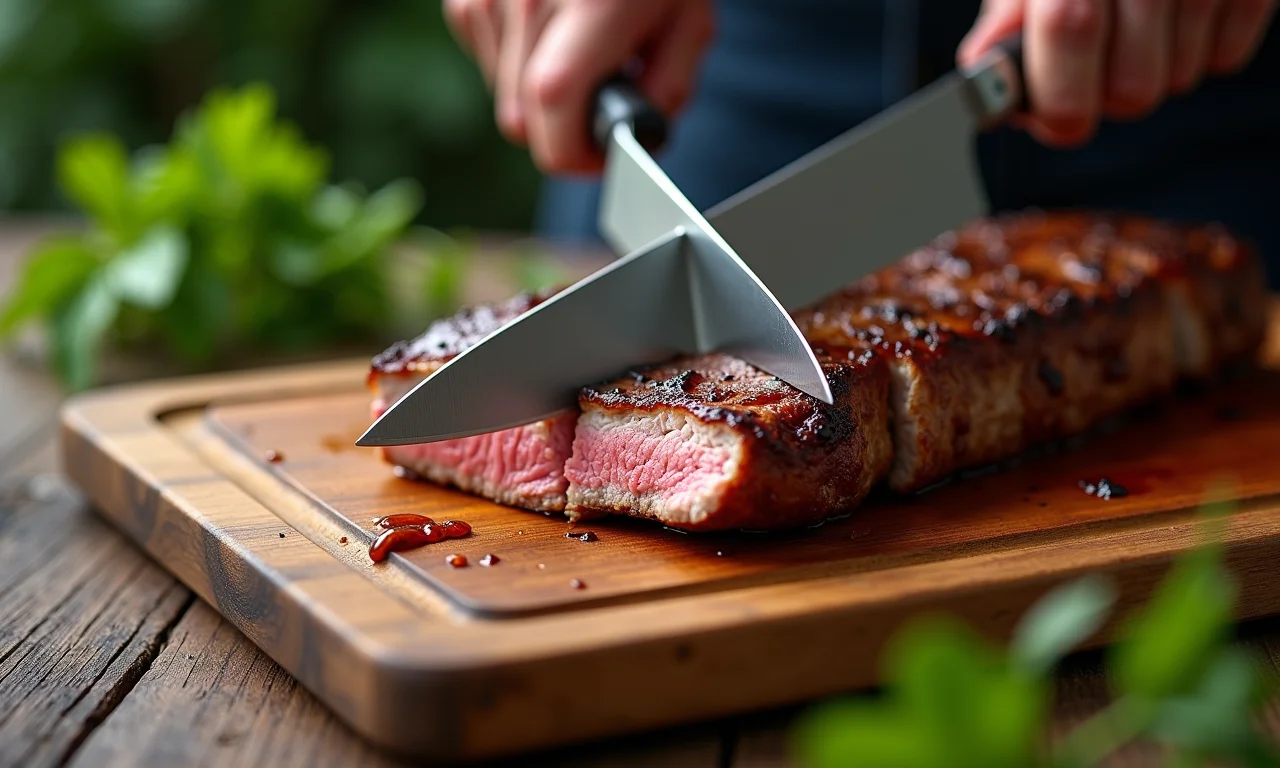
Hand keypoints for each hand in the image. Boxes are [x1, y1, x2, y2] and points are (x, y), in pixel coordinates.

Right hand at [444, 0, 713, 173]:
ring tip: (582, 49)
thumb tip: (640, 137)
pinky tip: (552, 27)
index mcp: (584, 21)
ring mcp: (485, 1)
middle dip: (564, 129)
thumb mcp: (688, 20)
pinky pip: (486, 60)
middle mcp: (522, 10)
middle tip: (603, 103)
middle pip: (522, 125)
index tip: (603, 155)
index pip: (552, 134)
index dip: (579, 160)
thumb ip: (668, 89)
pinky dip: (517, 61)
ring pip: (503, 97)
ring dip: (541, 96)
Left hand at [958, 0, 1276, 146]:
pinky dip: (1199, 49)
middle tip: (1096, 62)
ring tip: (1138, 25)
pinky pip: (1224, 58)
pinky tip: (1177, 17)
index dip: (1059, 96)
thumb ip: (1008, 19)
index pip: (1070, 29)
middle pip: (1132, 92)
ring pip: (1178, 80)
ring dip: (1153, 68)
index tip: (1052, 113)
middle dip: (1106, 93)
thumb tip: (985, 70)